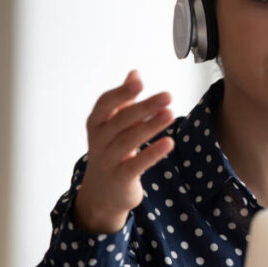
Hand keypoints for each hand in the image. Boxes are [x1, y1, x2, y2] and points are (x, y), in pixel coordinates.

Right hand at [73, 70, 174, 233]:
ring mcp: (107, 161)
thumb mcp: (113, 126)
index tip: (140, 82)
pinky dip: (152, 153)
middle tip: (167, 95)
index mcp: (96, 124)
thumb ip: (124, 101)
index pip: (105, 104)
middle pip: (121, 120)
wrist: (102, 193)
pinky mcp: (120, 178)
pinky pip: (136, 164)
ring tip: (170, 114)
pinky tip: (169, 142)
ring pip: (128, 140)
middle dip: (144, 107)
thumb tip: (134, 73)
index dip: (122, 93)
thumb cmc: (111, 152)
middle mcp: (98, 141)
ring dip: (150, 126)